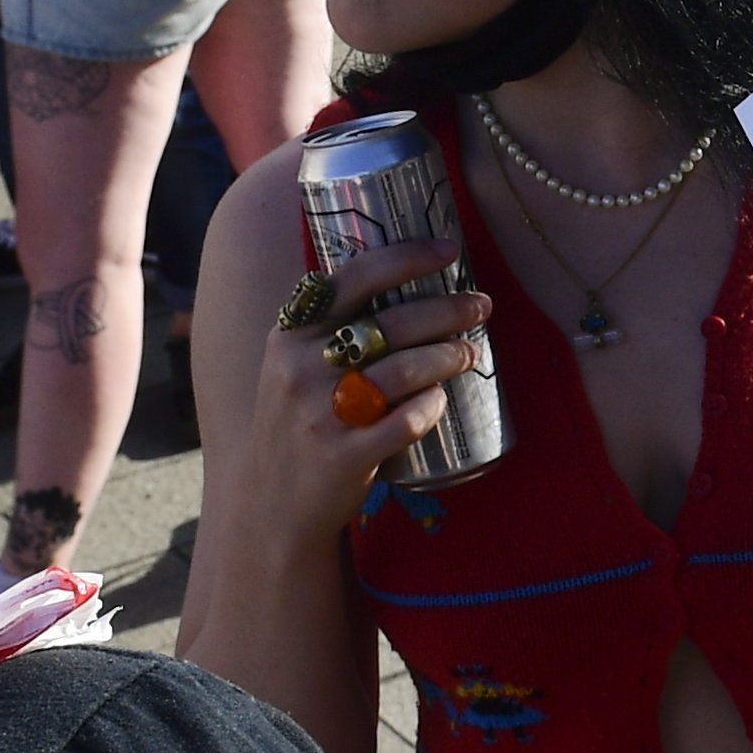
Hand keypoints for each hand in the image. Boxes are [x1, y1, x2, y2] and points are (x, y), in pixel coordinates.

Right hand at [234, 232, 497, 543]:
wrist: (270, 503)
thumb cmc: (296, 423)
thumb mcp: (291, 366)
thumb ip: (330, 328)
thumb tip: (404, 281)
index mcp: (290, 334)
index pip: (354, 279)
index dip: (406, 258)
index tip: (449, 250)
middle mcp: (301, 368)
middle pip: (392, 324)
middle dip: (448, 310)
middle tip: (481, 306)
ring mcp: (321, 414)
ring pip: (406, 370)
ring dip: (449, 355)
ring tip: (470, 352)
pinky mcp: (343, 456)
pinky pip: (406, 421)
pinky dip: (431, 406)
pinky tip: (440, 400)